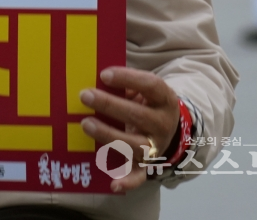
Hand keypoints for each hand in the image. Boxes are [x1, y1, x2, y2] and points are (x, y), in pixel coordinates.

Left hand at [79, 67, 180, 192]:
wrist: (170, 130)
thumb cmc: (146, 104)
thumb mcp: (143, 91)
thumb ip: (125, 84)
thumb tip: (92, 72)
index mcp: (164, 100)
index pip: (150, 86)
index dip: (128, 79)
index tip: (104, 74)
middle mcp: (163, 124)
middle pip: (137, 115)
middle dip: (109, 105)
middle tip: (85, 95)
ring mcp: (156, 147)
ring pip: (134, 144)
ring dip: (109, 135)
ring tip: (86, 123)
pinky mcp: (148, 166)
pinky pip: (139, 176)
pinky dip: (128, 182)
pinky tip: (113, 184)